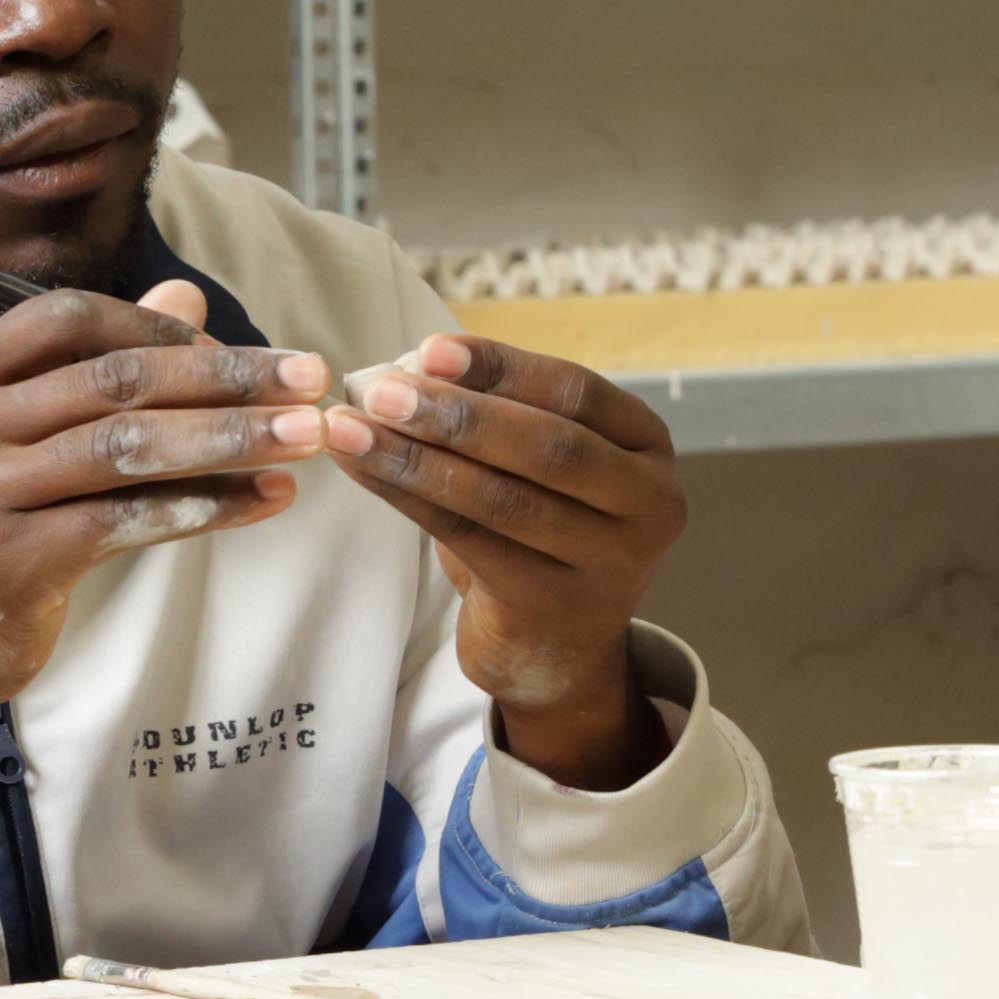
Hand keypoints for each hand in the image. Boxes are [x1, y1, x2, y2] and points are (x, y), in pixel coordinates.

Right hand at [0, 281, 324, 845]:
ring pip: (129, 447)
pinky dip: (203, 508)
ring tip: (307, 437)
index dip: (160, 328)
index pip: (69, 318)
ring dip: (231, 437)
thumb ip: (96, 371)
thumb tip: (188, 300)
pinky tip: (262, 501)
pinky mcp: (11, 560)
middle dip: (227, 376)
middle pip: (115, 381)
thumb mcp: (13, 440)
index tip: (239, 346)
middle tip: (312, 378)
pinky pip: (125, 521)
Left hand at [319, 332, 682, 789]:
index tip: (429, 349)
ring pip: (502, 500)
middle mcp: (648, 504)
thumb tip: (409, 366)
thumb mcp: (541, 465)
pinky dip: (408, 500)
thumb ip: (498, 412)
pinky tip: (363, 470)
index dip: (502, 366)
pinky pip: (470, 543)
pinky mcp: (554, 608)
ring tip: (350, 429)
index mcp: (647, 447)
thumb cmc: (541, 532)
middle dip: (455, 414)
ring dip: (416, 458)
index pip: (576, 392)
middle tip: (378, 390)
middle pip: (548, 447)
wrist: (558, 649)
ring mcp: (609, 564)